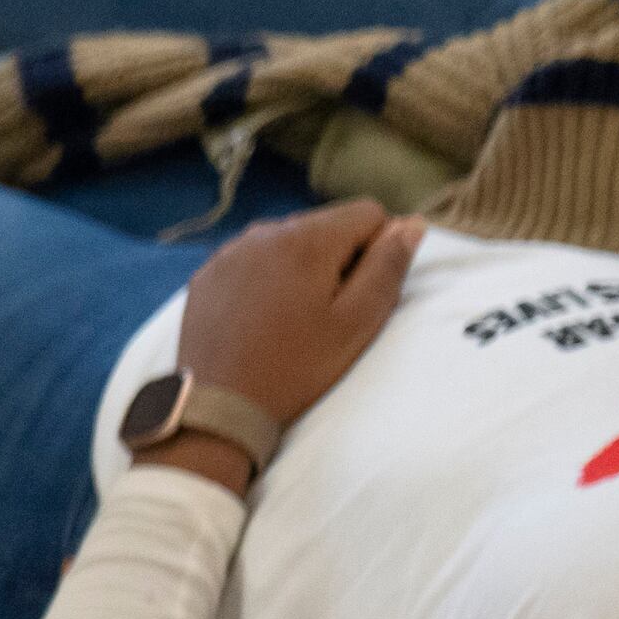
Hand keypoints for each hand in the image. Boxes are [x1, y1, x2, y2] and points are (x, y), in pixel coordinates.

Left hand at [169, 203, 421, 446]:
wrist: (218, 405)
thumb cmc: (296, 366)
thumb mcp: (357, 321)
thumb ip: (388, 266)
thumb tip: (411, 223)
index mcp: (305, 238)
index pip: (367, 213)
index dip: (377, 249)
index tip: (360, 290)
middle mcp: (262, 232)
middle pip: (325, 225)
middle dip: (338, 258)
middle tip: (326, 312)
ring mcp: (228, 252)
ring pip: (288, 241)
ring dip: (302, 267)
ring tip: (293, 318)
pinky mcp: (207, 273)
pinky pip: (252, 259)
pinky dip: (265, 278)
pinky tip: (260, 318)